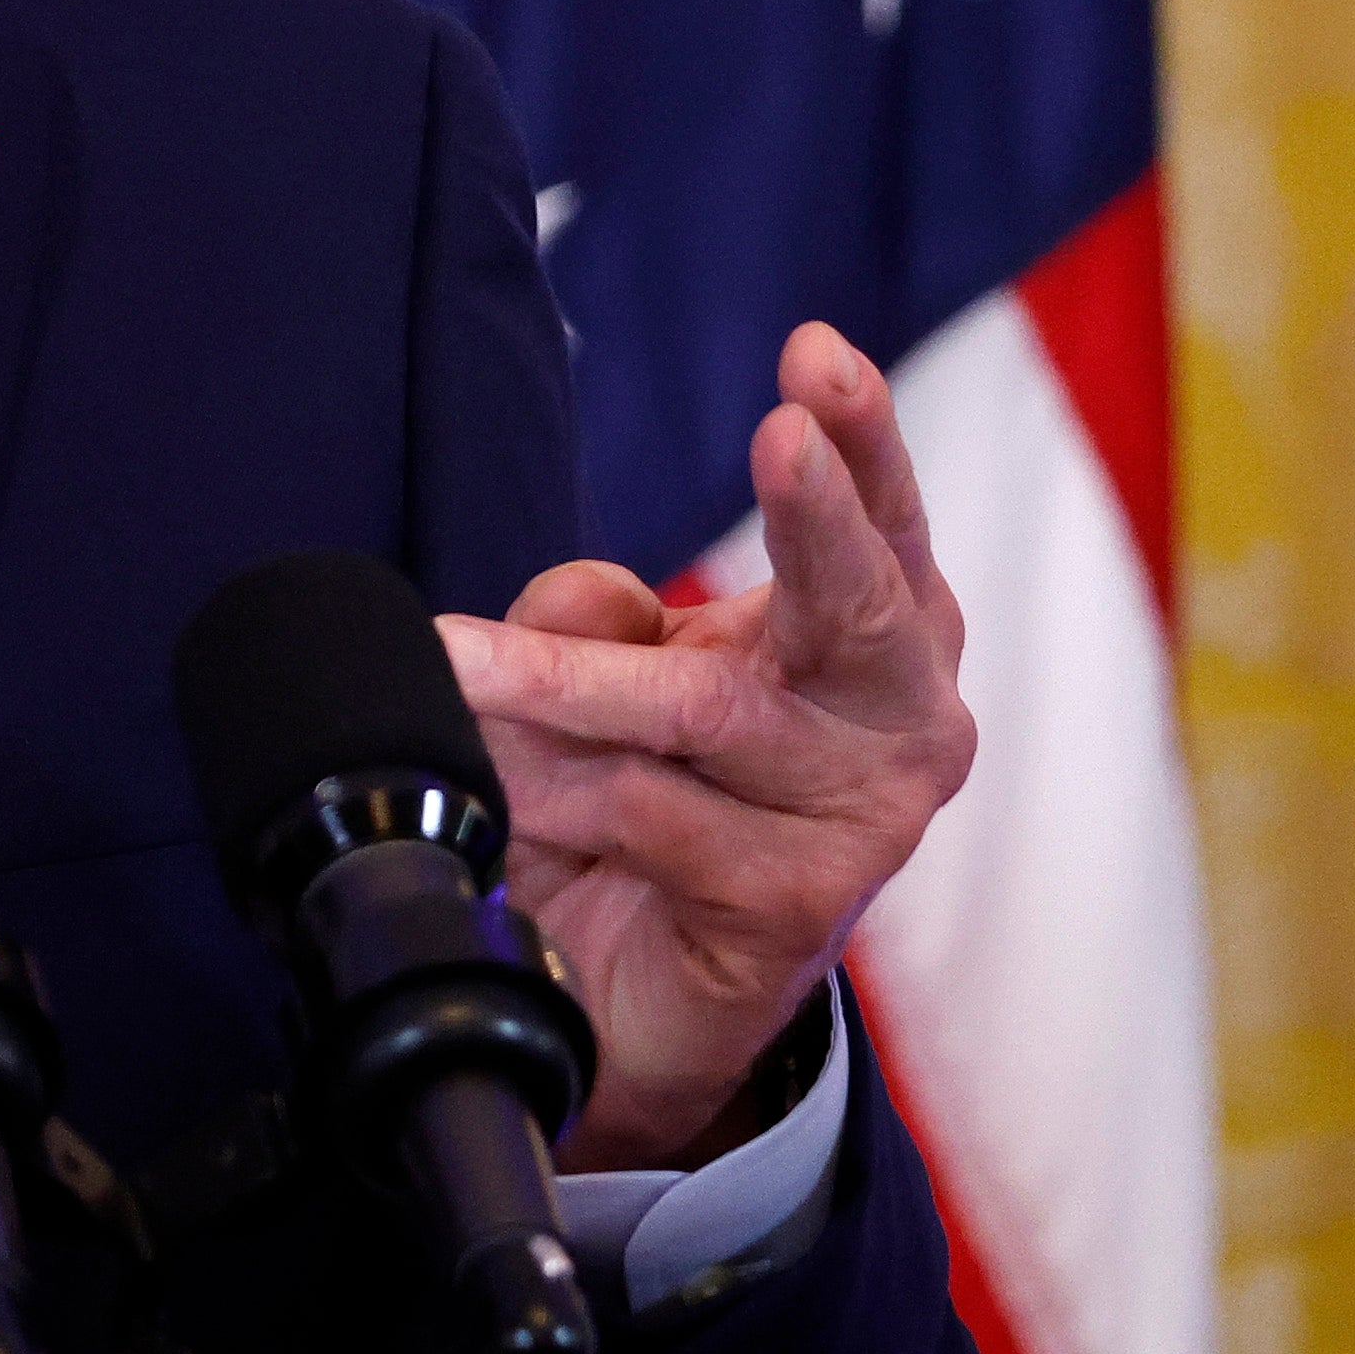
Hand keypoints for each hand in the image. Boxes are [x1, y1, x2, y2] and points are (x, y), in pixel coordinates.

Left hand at [438, 323, 974, 1169]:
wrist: (629, 997)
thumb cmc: (644, 800)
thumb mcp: (624, 674)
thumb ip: (605, 617)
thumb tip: (594, 602)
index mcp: (881, 638)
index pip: (885, 522)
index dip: (861, 437)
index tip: (815, 356)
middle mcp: (900, 721)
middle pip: (867, 603)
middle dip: (817, 516)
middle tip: (779, 433)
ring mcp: (863, 823)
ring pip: (703, 709)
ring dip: (563, 691)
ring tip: (453, 661)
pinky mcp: (799, 909)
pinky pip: (655, 815)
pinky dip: (561, 793)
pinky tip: (510, 802)